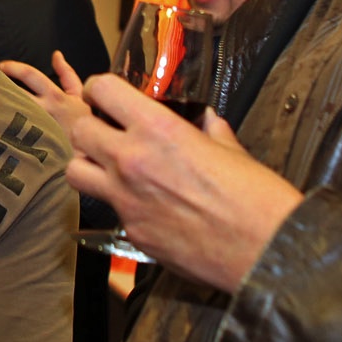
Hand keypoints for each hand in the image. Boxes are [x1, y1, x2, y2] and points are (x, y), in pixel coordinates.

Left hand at [0, 50, 92, 146]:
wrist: (87, 159)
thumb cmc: (82, 127)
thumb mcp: (79, 97)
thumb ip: (67, 74)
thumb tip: (56, 55)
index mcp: (54, 98)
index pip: (29, 74)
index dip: (11, 66)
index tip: (0, 66)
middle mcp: (42, 112)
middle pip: (11, 93)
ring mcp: (32, 131)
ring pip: (6, 112)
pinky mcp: (27, 148)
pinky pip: (5, 133)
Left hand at [68, 74, 303, 291]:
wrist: (266, 251)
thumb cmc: (256, 198)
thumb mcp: (232, 149)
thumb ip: (209, 131)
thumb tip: (205, 122)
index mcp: (159, 130)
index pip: (104, 90)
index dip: (102, 89)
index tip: (107, 95)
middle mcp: (133, 161)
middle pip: (79, 130)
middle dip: (91, 127)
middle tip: (107, 132)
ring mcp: (127, 200)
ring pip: (75, 172)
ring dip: (88, 165)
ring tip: (109, 168)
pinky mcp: (131, 232)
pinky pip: (109, 210)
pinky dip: (120, 205)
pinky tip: (146, 207)